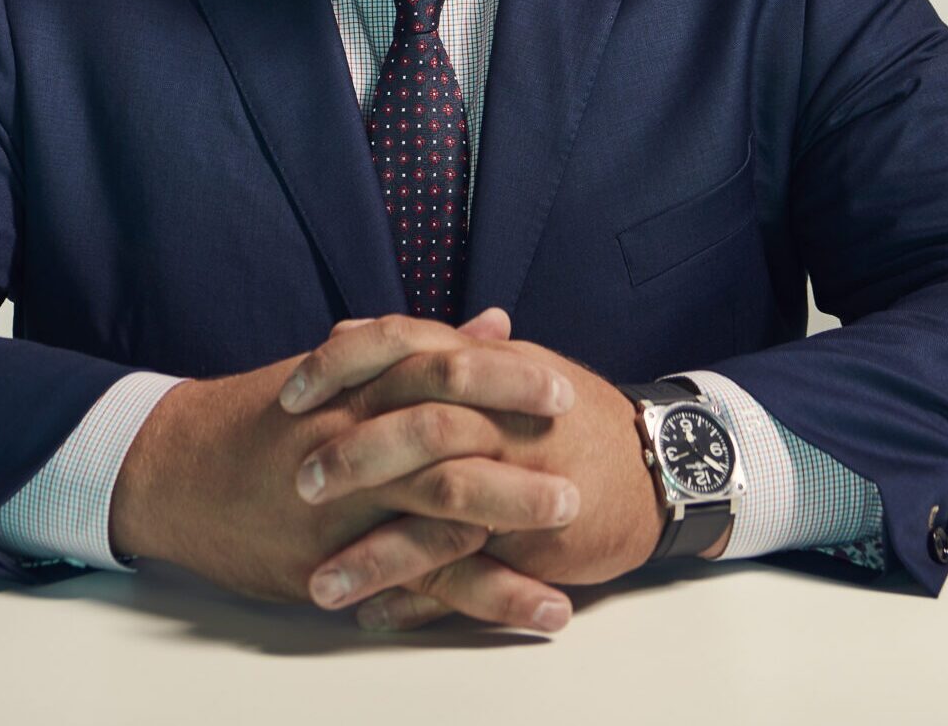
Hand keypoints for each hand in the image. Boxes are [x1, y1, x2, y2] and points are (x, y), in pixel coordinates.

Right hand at [107, 307, 580, 617]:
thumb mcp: (338, 370)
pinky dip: (481, 595)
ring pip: (437, 509)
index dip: (505, 380)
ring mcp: (340, 501)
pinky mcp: (329, 560)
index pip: (442, 367)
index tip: (561, 391)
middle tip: (578, 471)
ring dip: (512, 526)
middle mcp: (352, 434)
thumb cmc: (265, 414)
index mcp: (359, 380)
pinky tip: (533, 608)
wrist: (175, 468)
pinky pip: (415, 579)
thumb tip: (496, 323)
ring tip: (572, 543)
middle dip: (517, 455)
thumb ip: (424, 348)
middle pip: (448, 435)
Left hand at [281, 320, 670, 630]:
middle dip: (352, 459)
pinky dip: (418, 599)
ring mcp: (519, 477)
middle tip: (298, 485)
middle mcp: (498, 413)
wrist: (657, 465)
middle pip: (415, 426)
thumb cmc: (568, 413)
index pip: (400, 345)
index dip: (340, 366)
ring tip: (319, 584)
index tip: (289, 393)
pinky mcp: (535, 538)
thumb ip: (421, 350)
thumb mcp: (502, 365)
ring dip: (372, 554)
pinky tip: (376, 617)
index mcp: (483, 364)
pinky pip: (468, 573)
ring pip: (436, 512)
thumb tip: (353, 330)